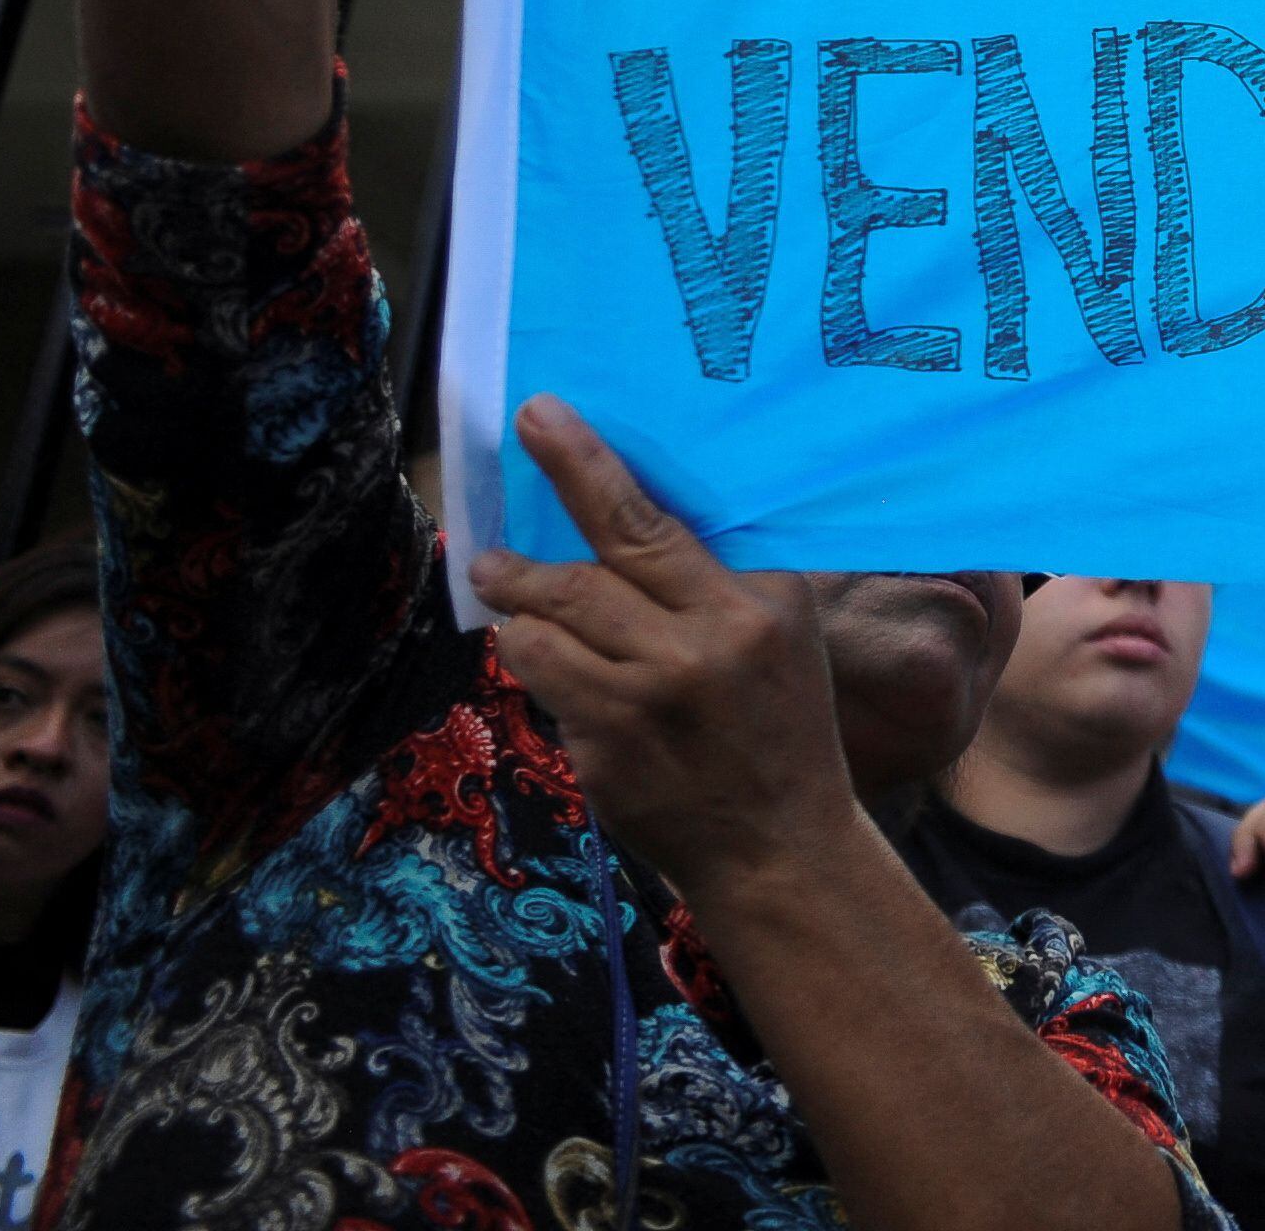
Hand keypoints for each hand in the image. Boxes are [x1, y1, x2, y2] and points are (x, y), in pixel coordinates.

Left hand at [467, 396, 856, 896]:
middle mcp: (701, 647)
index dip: (587, 467)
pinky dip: (536, 661)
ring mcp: (645, 703)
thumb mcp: (783, 635)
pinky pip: (546, 685)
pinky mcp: (603, 752)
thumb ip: (721, 580)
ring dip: (515, 606)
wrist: (780, 847)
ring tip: (500, 586)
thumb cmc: (782, 723)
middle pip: (587, 572)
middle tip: (481, 536)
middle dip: (523, 546)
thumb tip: (634, 517)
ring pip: (543, 630)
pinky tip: (542, 656)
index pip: (654, 522)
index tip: (542, 418)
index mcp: (755, 605)